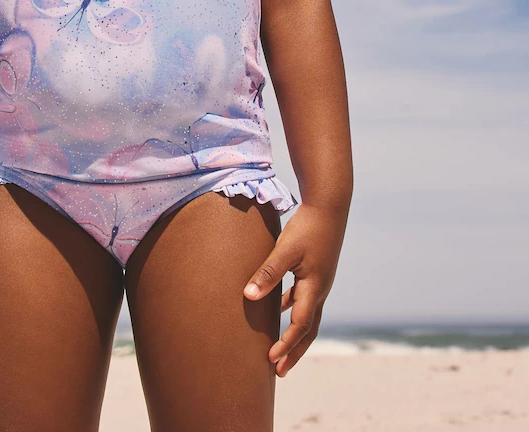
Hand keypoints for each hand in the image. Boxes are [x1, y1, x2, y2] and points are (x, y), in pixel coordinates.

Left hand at [243, 201, 348, 377]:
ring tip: (279, 348)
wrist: (329, 205)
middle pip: (308, 330)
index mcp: (314, 288)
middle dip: (294, 351)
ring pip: (308, 315)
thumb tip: (248, 297)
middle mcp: (320, 289)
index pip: (300, 326)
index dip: (286, 345)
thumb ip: (267, 273)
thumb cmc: (307, 227)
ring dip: (294, 333)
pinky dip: (292, 308)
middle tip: (279, 372)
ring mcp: (320, 280)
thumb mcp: (284, 250)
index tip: (270, 362)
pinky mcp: (316, 270)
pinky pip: (304, 298)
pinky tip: (279, 307)